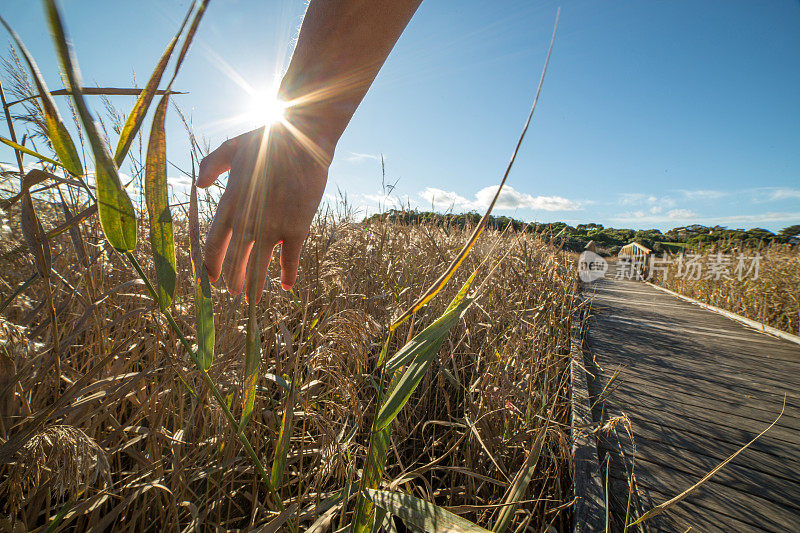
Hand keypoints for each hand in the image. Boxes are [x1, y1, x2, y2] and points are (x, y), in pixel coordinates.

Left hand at [196, 122, 329, 301]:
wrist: (300, 138)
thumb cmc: (267, 139)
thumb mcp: (232, 148)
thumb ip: (212, 166)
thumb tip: (199, 186)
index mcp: (229, 205)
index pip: (213, 244)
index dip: (210, 264)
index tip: (210, 277)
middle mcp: (248, 222)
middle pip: (235, 260)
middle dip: (233, 279)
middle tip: (233, 292)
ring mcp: (272, 227)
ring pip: (259, 266)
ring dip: (255, 284)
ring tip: (251, 300)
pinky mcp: (297, 228)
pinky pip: (291, 259)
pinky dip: (288, 274)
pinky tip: (287, 286)